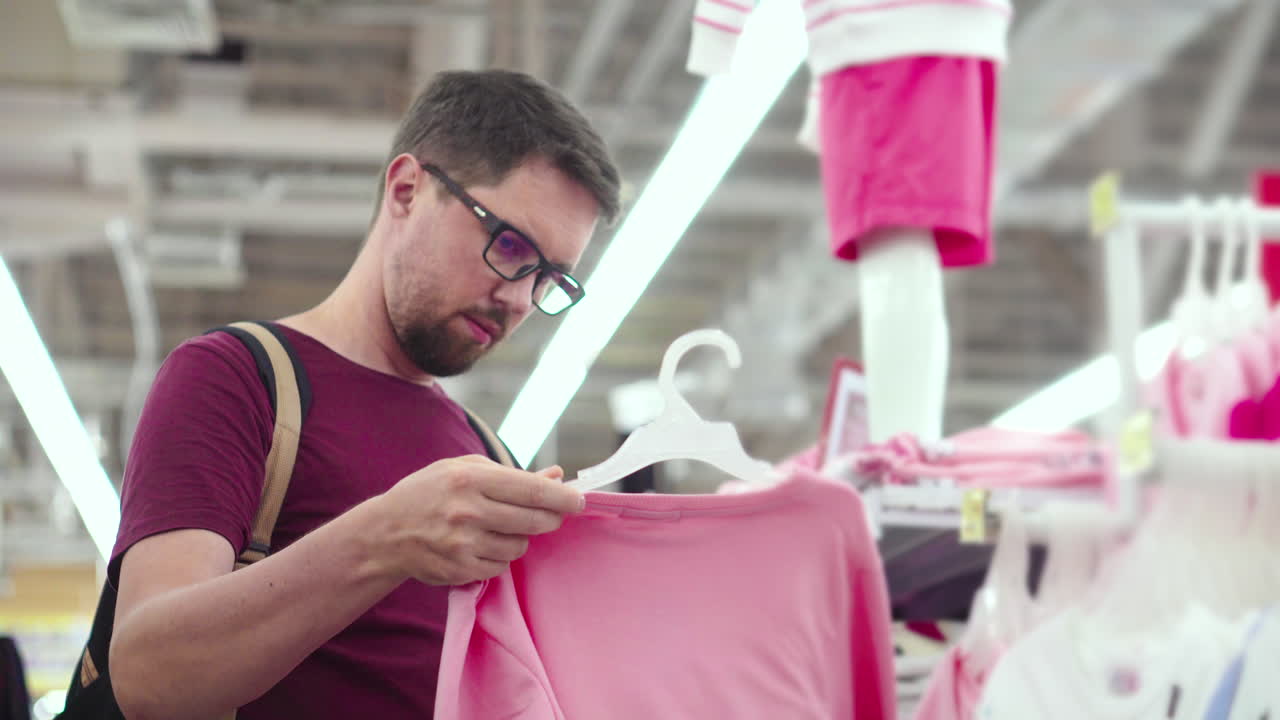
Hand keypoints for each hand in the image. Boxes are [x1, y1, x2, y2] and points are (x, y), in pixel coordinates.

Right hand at [374, 455, 582, 585]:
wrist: (385, 532)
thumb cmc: (429, 493)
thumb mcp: (463, 469)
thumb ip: (511, 474)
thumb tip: (557, 477)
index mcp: (470, 478)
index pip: (531, 490)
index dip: (562, 498)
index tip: (580, 500)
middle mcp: (467, 511)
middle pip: (533, 520)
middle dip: (551, 518)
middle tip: (552, 516)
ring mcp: (463, 543)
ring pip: (520, 546)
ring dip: (521, 538)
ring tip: (501, 528)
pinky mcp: (460, 569)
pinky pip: (501, 567)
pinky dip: (501, 557)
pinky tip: (484, 545)